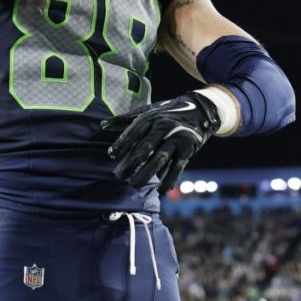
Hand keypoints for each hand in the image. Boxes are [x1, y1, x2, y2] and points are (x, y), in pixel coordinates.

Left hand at [102, 92, 219, 193]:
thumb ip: (124, 120)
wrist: (199, 110)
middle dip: (131, 163)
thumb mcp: (146, 111)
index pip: (133, 132)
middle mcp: (163, 127)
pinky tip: (161, 190)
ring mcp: (176, 138)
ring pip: (160, 158)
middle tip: (118, 176)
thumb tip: (102, 125)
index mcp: (150, 118)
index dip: (122, 143)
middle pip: (144, 147)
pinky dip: (170, 179)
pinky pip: (177, 166)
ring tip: (134, 184)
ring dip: (147, 173)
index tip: (111, 155)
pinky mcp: (187, 149)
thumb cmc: (166, 113)